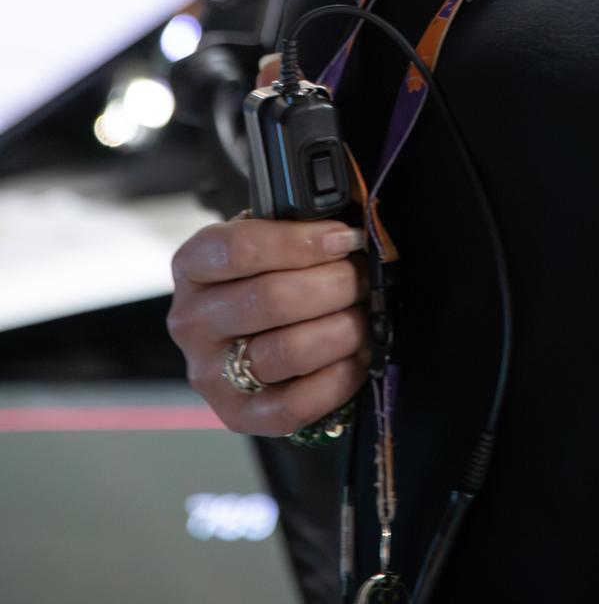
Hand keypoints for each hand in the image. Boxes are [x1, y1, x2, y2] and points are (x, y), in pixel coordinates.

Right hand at [167, 214, 371, 435]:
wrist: (251, 330)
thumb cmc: (268, 272)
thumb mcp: (270, 236)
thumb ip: (297, 224)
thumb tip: (346, 231)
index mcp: (193, 266)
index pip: (239, 249)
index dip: (302, 242)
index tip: (344, 239)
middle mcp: (193, 322)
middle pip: (271, 299)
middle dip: (335, 284)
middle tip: (363, 277)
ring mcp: (212, 374)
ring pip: (289, 351)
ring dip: (343, 329)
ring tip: (363, 314)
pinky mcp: (238, 416)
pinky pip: (295, 405)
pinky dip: (338, 377)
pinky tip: (355, 355)